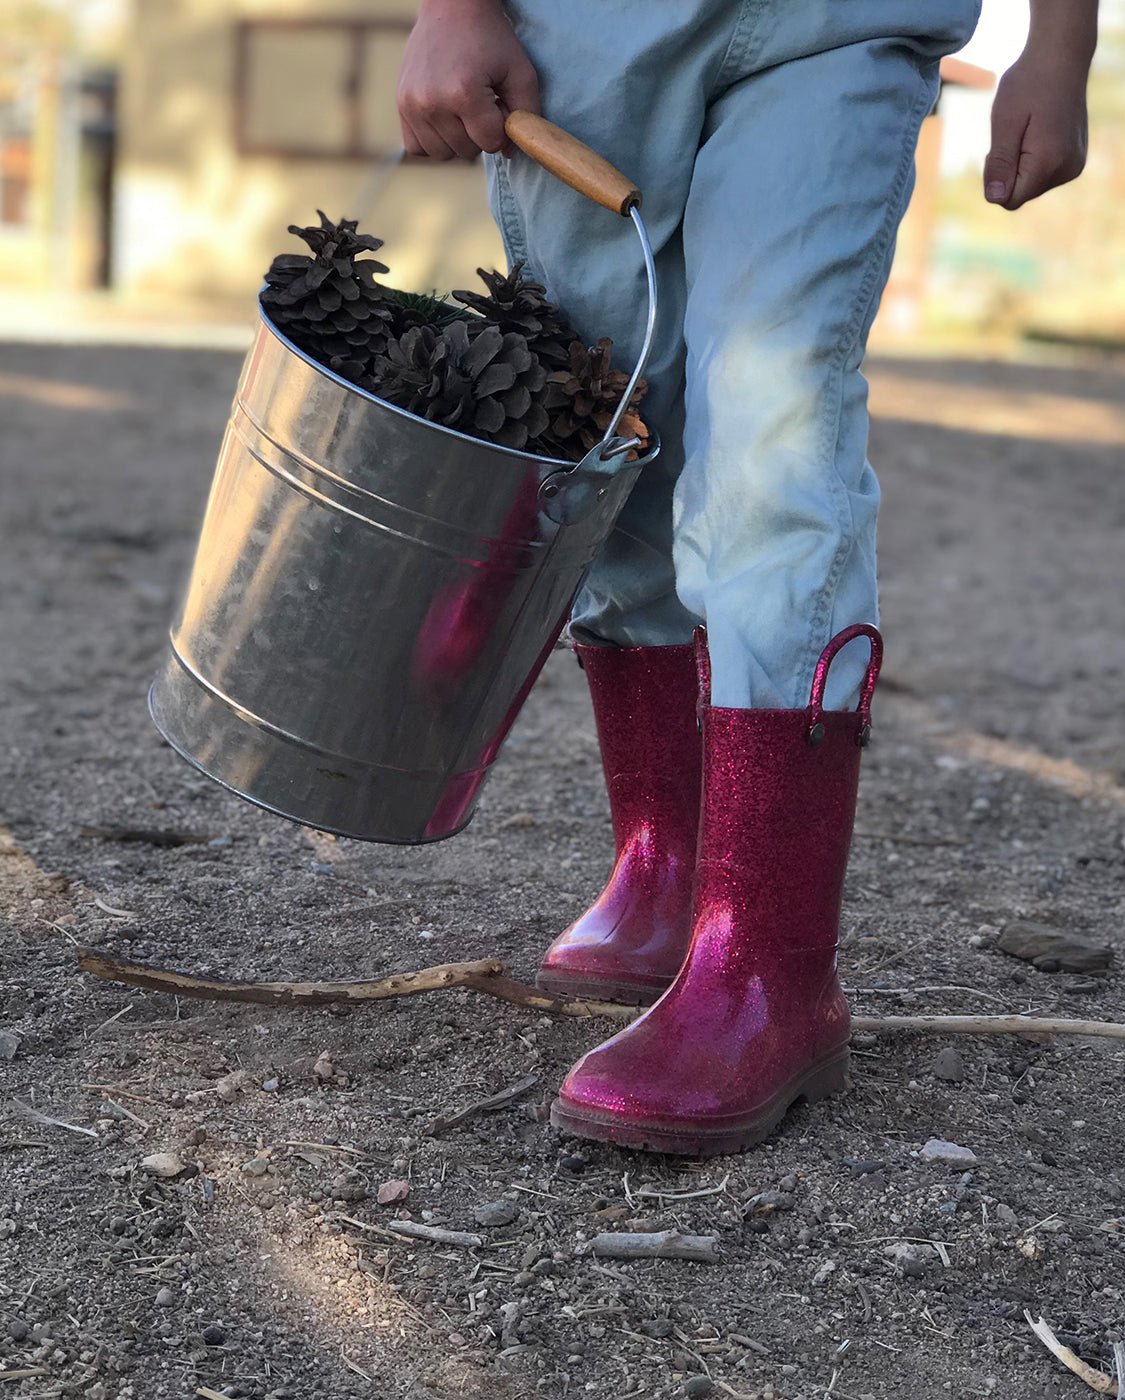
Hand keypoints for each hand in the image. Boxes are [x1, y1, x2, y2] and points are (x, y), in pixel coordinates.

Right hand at [397, 0, 539, 159]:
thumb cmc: (489, 38)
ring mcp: (413, 104)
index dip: (501, 128)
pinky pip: (417, 147)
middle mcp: (433, 102)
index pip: (490, 143)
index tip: (498, 105)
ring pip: (443, 154)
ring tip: (462, 111)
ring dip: (457, 140)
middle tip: (480, 103)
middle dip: (479, 134)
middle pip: (467, 151)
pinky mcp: (401, 104)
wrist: (451, 7)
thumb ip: (526, 114)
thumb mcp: (520, 71)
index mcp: (463, 93)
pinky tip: (444, 120)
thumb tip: (510, 152)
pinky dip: (432, 140)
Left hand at [984, 52, 1089, 209]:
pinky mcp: (1076, 160)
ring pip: (1032, 186)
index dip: (995, 178)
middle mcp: (1067, 170)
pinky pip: (1045, 176)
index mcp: (1048, 163)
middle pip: (1020, 195)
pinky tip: (1039, 133)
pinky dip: (1034, 161)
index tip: (999, 148)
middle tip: (1012, 135)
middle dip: (1008, 172)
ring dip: (1020, 166)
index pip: (1008, 200)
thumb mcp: (1004, 122)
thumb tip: (995, 198)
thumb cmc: (1028, 85)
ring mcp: (1074, 166)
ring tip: (1028, 131)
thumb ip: (1000, 163)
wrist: (1061, 57)